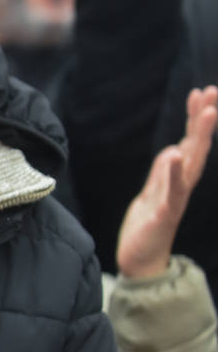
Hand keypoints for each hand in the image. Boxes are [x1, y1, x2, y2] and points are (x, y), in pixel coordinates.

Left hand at [117, 86, 216, 279]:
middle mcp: (182, 185)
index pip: (190, 142)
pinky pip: (171, 191)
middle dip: (203, 120)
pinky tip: (175, 154)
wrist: (140, 259)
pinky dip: (174, 172)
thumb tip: (173, 149)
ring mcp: (175, 198)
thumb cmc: (148, 225)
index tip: (201, 92)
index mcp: (178, 178)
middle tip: (212, 92)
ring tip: (206, 113)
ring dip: (199, 138)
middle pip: (196, 147)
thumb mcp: (153, 192)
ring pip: (191, 164)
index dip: (196, 118)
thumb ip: (163, 172)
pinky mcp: (163, 214)